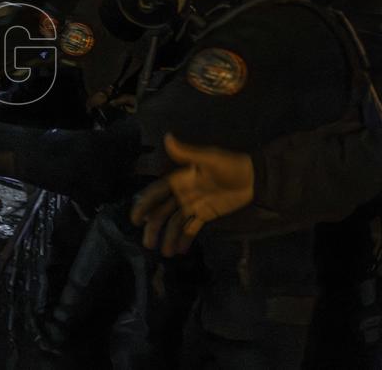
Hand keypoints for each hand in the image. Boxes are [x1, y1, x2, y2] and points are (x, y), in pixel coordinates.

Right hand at [130, 134, 254, 255]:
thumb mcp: (209, 158)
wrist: (254, 178)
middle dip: (154, 227)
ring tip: (166, 253)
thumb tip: (168, 137)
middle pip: (163, 211)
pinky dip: (185, 238)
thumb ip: (187, 153)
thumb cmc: (230, 166)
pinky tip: (180, 250)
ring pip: (175, 222)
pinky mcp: (205, 214)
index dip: (144, 204)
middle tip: (148, 244)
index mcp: (179, 179)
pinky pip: (192, 227)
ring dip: (169, 236)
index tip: (135, 219)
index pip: (156, 192)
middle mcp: (182, 193)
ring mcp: (193, 205)